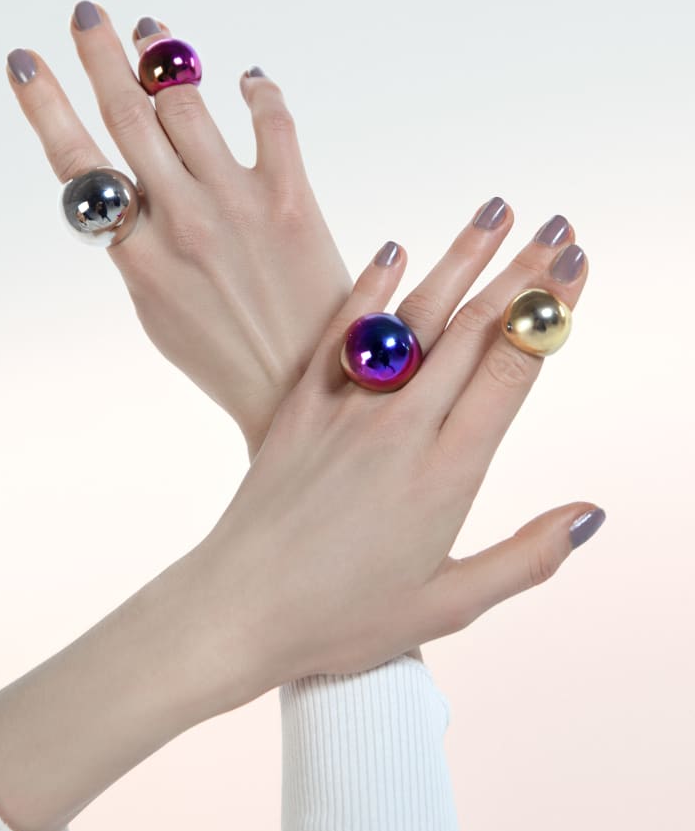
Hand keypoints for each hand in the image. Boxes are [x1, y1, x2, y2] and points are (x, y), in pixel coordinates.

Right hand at [7, 3, 350, 456]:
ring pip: (187, 106)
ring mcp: (237, 205)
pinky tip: (248, 77)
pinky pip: (272, 121)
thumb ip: (136, 247)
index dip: (45, 106)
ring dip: (166, 59)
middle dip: (100, 57)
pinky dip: (257, 90)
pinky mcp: (292, 200)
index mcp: (137, 255)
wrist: (301, 389)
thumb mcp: (157, 310)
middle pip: (127, 116)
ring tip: (153, 30)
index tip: (25, 60)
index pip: (76, 164)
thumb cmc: (224, 356)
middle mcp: (180, 220)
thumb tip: (122, 193)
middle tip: (87, 14)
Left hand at [195, 205, 601, 688]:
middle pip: (473, 331)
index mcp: (448, 474)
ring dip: (459, 259)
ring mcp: (348, 411)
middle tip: (557, 225)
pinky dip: (370, 289)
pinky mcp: (301, 407)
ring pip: (416, 318)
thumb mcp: (450, 605)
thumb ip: (527, 559)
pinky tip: (394, 250)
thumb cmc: (345, 618)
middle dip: (523, 273)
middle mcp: (402, 428)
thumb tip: (590, 514)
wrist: (239, 608)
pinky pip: (341, 333)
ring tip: (495, 212)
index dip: (549, 312)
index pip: (512, 371)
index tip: (577, 264)